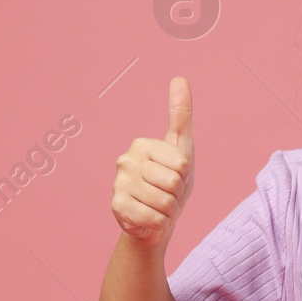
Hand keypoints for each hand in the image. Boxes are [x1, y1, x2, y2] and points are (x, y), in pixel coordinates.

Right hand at [111, 76, 194, 247]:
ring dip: (169, 210)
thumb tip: (180, 77)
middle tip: (167, 194)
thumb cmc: (172, 181)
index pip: (181, 163)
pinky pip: (153, 218)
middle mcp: (126, 161)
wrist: (157, 219)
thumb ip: (181, 113)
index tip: (175, 176)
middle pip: (173, 183)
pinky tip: (149, 218)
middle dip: (177, 194)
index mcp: (143, 144)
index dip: (184, 175)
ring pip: (164, 202)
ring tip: (159, 206)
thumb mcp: (182, 147)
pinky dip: (159, 223)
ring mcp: (119, 183)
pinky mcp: (116, 207)